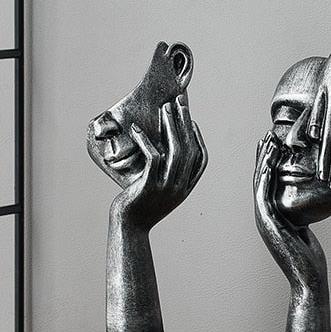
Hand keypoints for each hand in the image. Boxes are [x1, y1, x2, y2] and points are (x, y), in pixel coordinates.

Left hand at [112, 95, 206, 230]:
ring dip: (170, 126)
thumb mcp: (160, 192)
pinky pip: (153, 158)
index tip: (191, 120)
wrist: (129, 228)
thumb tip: (161, 152)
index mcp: (185, 188)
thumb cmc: (140, 208)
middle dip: (185, 123)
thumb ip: (166, 175)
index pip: (201, 159)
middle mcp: (180, 187)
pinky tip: (136, 129)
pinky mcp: (150, 187)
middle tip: (180, 103)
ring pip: (175, 151)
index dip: (198, 138)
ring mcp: (166, 188)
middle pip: (188, 149)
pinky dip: (145, 141)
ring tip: (164, 108)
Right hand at [254, 130, 326, 288]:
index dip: (268, 161)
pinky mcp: (267, 224)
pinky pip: (263, 197)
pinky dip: (264, 179)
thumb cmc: (310, 258)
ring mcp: (263, 220)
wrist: (308, 278)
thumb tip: (309, 202)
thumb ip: (300, 214)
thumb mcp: (304, 229)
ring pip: (260, 184)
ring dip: (263, 162)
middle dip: (264, 156)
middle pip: (260, 179)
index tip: (274, 142)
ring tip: (268, 142)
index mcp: (272, 215)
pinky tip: (268, 164)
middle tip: (268, 135)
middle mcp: (264, 216)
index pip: (268, 183)